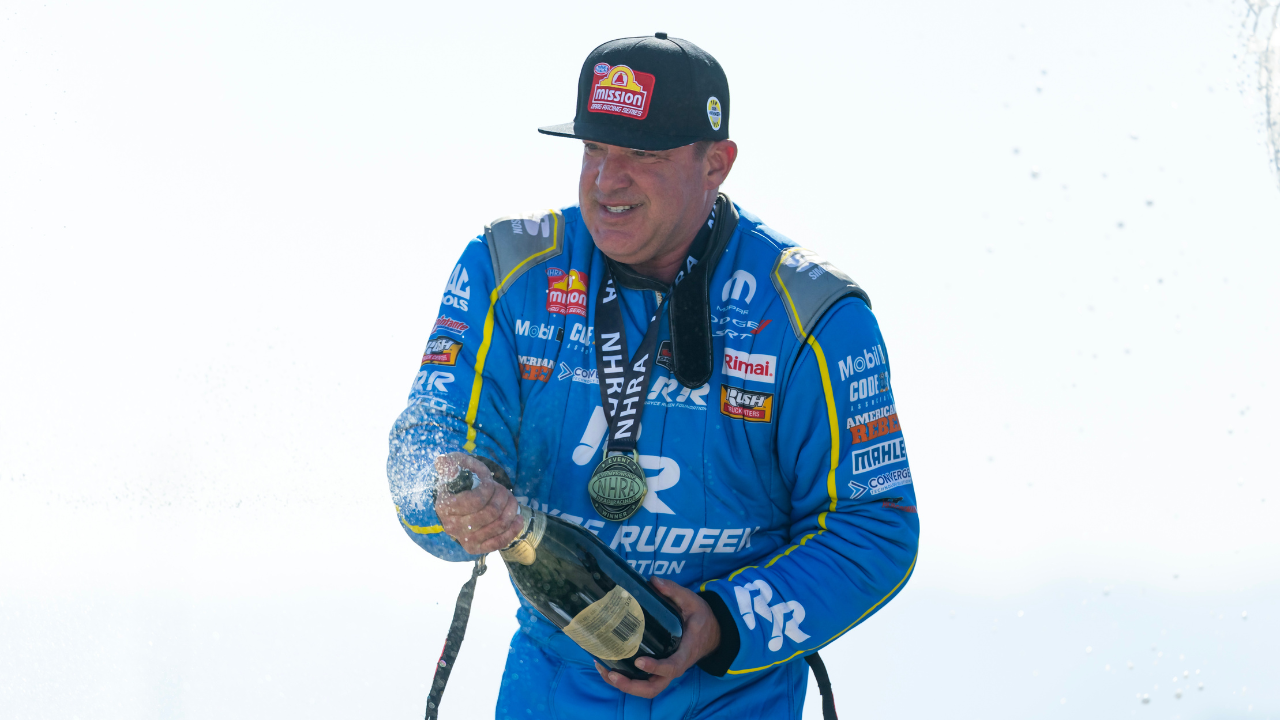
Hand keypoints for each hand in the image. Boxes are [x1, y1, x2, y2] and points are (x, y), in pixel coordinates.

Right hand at [433, 452, 522, 553]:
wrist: (459, 502)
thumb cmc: (459, 480)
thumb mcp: (452, 465)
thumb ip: (449, 464)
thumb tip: (451, 470)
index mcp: (444, 507)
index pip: (476, 500)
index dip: (489, 488)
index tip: (489, 481)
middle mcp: (452, 526)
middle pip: (491, 512)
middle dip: (503, 497)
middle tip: (504, 490)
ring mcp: (464, 540)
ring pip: (499, 525)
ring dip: (510, 509)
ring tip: (511, 500)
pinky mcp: (475, 549)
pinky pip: (499, 542)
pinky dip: (513, 529)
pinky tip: (517, 518)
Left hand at [594, 577, 720, 697]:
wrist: (712, 632)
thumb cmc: (701, 618)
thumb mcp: (692, 601)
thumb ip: (674, 591)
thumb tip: (653, 580)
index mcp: (685, 652)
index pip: (672, 667)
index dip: (655, 668)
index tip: (639, 662)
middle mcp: (674, 667)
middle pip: (653, 688)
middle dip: (631, 686)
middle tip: (612, 674)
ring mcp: (665, 671)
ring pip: (645, 689)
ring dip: (624, 685)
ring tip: (603, 670)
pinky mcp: (657, 669)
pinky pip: (642, 681)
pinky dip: (624, 678)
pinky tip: (606, 666)